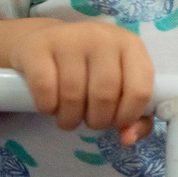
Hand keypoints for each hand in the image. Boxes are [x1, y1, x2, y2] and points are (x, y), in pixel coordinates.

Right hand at [9, 21, 154, 144]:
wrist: (48, 42)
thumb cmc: (91, 69)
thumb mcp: (119, 85)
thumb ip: (135, 117)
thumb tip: (128, 139)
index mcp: (131, 45)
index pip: (140, 90)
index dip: (128, 116)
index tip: (116, 123)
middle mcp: (102, 37)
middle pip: (104, 95)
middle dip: (97, 120)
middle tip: (89, 121)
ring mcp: (69, 38)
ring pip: (73, 95)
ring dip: (70, 118)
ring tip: (69, 117)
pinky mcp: (37, 46)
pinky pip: (44, 89)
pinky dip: (47, 108)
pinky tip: (49, 106)